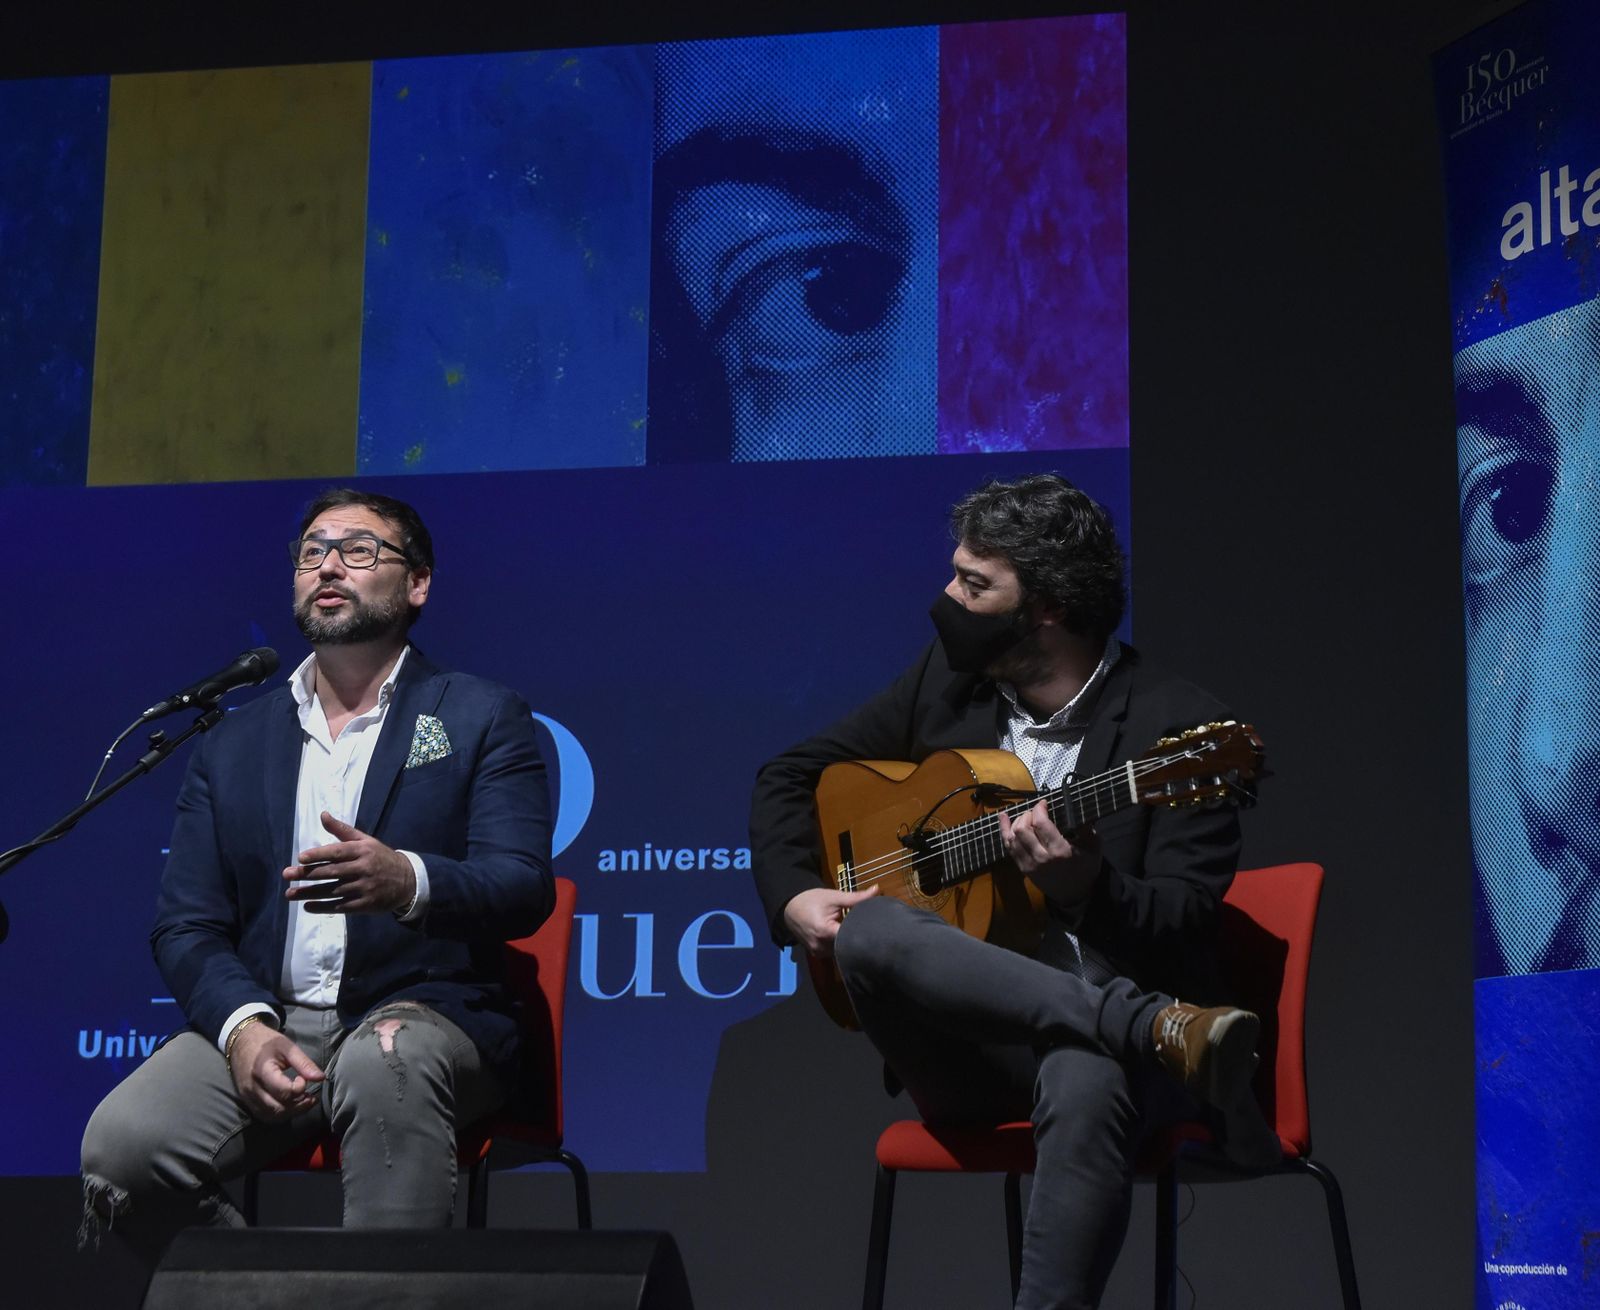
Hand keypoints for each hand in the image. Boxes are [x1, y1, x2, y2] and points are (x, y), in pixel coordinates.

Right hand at [229, 1022, 324, 1121]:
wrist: (240, 1042)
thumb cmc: (266, 1042)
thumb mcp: (287, 1046)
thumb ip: (304, 1063)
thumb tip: (321, 1078)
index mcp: (262, 1071)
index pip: (284, 1092)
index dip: (300, 1088)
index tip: (303, 1078)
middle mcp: (252, 1088)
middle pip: (278, 1108)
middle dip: (299, 1106)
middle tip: (311, 1097)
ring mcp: (247, 1097)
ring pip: (271, 1116)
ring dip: (291, 1113)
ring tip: (303, 1102)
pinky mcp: (246, 1101)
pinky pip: (264, 1115)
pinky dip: (280, 1114)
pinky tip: (290, 1106)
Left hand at [282, 812, 416, 913]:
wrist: (407, 881)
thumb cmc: (380, 857)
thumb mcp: (365, 841)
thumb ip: (342, 830)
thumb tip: (323, 815)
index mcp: (362, 850)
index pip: (337, 852)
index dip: (319, 854)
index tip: (300, 857)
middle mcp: (363, 868)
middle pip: (331, 872)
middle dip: (307, 874)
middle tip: (287, 874)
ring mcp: (364, 888)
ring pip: (333, 891)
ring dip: (309, 893)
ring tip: (290, 893)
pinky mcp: (365, 904)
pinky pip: (340, 906)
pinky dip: (323, 907)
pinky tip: (307, 906)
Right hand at [783, 885, 878, 957]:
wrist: (789, 907)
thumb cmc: (810, 900)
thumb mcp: (834, 897)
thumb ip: (856, 897)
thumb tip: (877, 890)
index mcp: (825, 932)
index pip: (851, 937)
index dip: (861, 931)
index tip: (871, 926)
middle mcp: (821, 946)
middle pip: (846, 944)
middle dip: (854, 935)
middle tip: (862, 925)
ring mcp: (818, 952)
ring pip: (840, 950)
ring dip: (845, 940)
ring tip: (849, 929)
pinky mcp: (816, 954)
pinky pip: (833, 951)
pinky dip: (838, 943)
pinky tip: (840, 934)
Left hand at [998, 800, 1101, 908]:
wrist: (1075, 895)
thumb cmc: (1085, 869)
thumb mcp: (1093, 848)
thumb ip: (1086, 828)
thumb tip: (1078, 807)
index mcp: (1060, 850)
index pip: (1041, 823)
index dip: (1039, 809)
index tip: (1043, 803)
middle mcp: (1041, 857)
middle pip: (1023, 829)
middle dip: (1027, 815)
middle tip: (1035, 812)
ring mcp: (1029, 864)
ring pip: (1012, 837)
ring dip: (1016, 822)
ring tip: (1025, 817)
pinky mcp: (1023, 868)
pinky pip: (1009, 847)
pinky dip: (1005, 831)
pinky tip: (1003, 818)